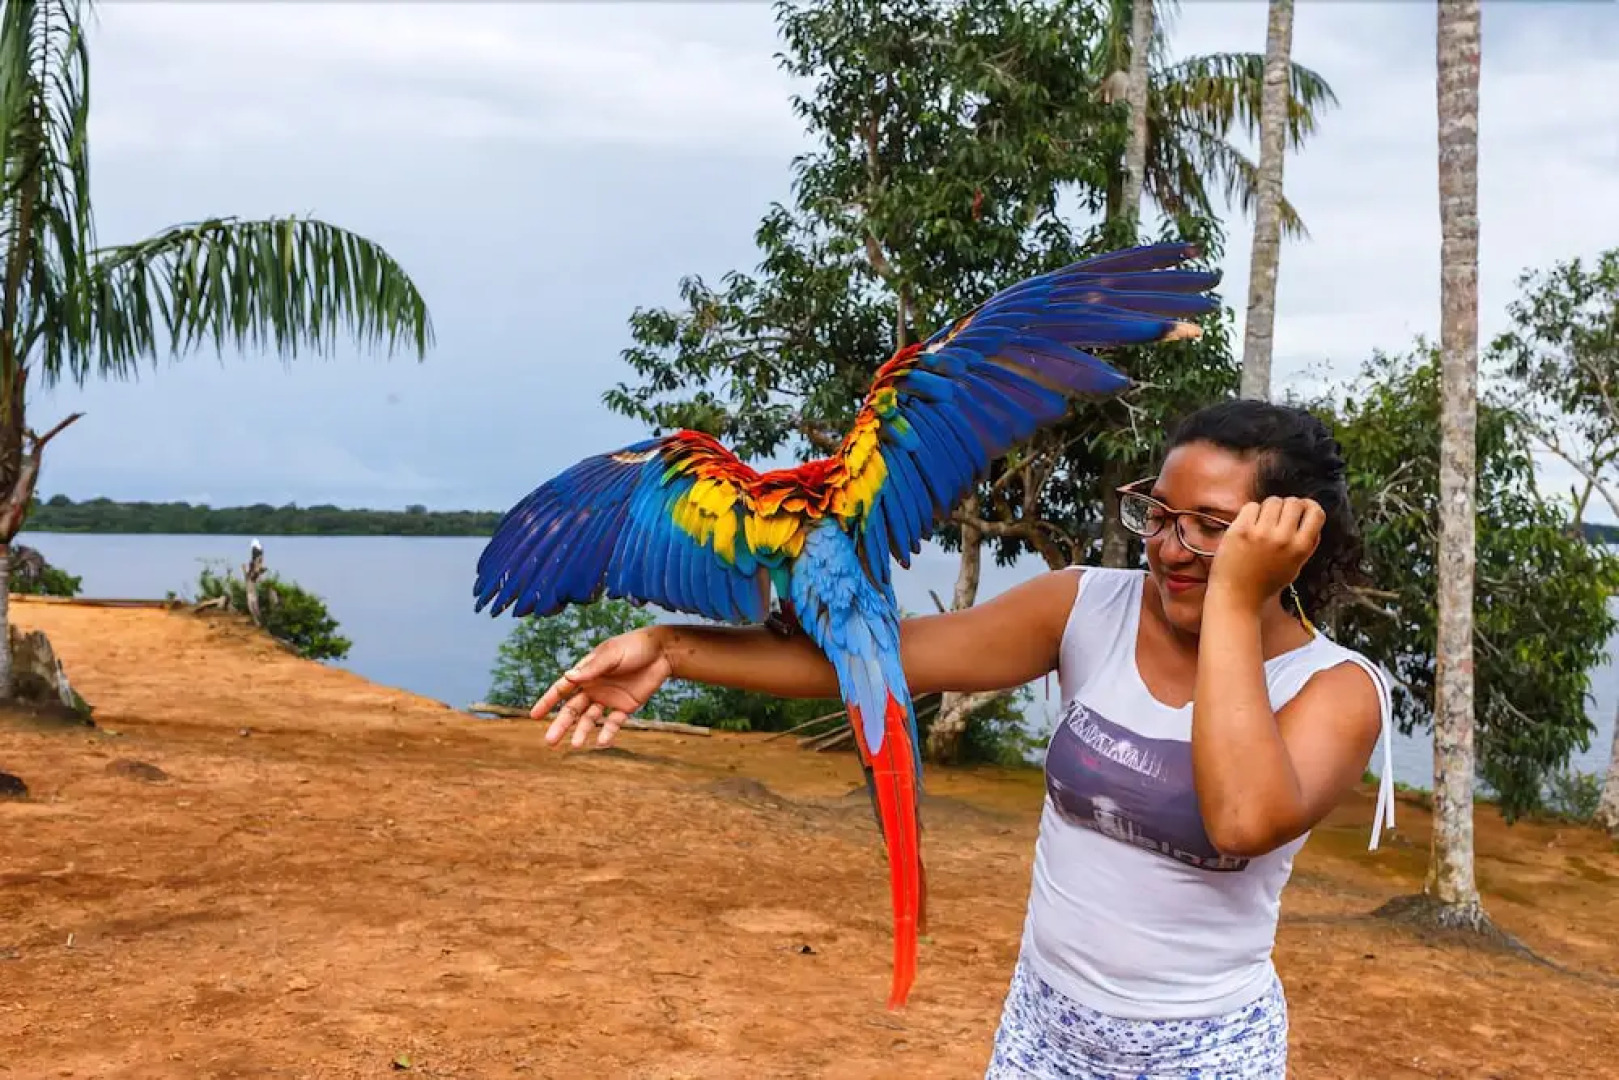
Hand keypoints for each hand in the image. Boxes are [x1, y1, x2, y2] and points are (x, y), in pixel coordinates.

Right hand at [529, 626, 673, 748]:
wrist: (663, 652)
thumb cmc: (634, 647)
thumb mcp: (611, 654)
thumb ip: (592, 668)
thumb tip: (567, 677)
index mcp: (586, 673)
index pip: (562, 689)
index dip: (547, 701)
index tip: (534, 715)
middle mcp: (594, 688)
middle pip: (572, 709)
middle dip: (561, 724)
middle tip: (549, 741)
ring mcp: (609, 699)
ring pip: (590, 719)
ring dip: (582, 731)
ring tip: (575, 745)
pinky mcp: (626, 707)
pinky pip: (613, 722)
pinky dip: (607, 732)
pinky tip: (602, 742)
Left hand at [1207, 496, 1324, 609]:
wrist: (1237, 596)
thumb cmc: (1266, 582)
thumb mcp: (1295, 566)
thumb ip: (1307, 543)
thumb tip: (1312, 514)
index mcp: (1300, 548)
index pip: (1316, 513)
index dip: (1309, 506)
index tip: (1302, 508)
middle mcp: (1283, 539)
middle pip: (1293, 502)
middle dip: (1287, 505)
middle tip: (1278, 517)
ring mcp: (1261, 533)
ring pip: (1272, 501)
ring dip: (1268, 508)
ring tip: (1262, 522)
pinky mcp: (1240, 530)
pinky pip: (1251, 506)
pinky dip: (1250, 513)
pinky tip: (1248, 526)